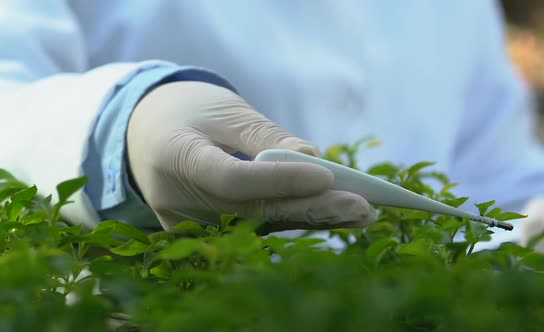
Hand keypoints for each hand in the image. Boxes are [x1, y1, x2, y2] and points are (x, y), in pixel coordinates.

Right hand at [126, 82, 375, 231]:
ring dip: (311, 221)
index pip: (232, 180)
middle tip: (362, 207)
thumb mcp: (223, 109)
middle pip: (253, 212)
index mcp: (174, 156)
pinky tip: (331, 217)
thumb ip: (264, 136)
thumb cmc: (186, 111)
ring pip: (257, 225)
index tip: (326, 175)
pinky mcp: (201, 231)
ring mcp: (187, 222)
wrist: (144, 132)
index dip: (279, 181)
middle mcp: (177, 200)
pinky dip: (291, 221)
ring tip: (360, 214)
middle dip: (311, 210)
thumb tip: (313, 158)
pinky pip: (251, 227)